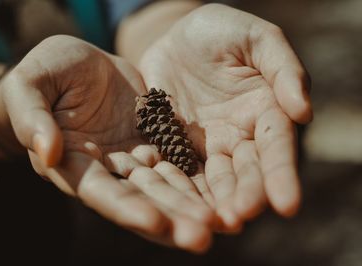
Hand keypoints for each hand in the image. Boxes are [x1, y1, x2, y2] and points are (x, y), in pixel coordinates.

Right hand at [0, 35, 214, 251]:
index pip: (99, 192)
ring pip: (163, 186)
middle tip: (202, 237)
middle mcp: (104, 169)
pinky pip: (177, 161)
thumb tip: (46, 153)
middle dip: (169, 219)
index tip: (156, 223)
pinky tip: (220, 193)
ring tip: (222, 223)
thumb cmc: (46, 73)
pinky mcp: (152, 140)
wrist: (78, 63)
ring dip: (189, 205)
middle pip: (139, 199)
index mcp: (71, 163)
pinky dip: (197, 179)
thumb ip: (32, 118)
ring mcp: (131, 157)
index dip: (126, 208)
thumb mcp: (30, 85)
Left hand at [139, 4, 312, 231]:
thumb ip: (282, 68)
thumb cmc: (219, 31)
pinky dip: (184, 189)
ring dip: (217, 201)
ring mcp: (208, 144)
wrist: (173, 38)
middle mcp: (240, 134)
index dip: (281, 174)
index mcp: (265, 109)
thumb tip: (303, 111)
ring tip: (214, 223)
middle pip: (248, 170)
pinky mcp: (175, 145)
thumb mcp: (254, 37)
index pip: (276, 145)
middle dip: (247, 194)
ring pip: (215, 178)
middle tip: (241, 216)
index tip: (287, 204)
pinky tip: (182, 207)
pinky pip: (180, 170)